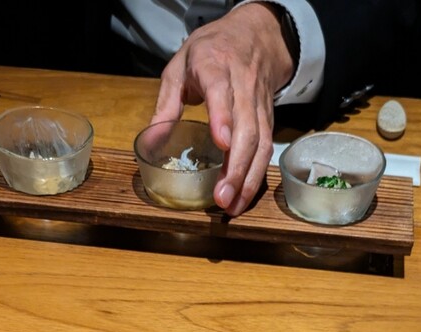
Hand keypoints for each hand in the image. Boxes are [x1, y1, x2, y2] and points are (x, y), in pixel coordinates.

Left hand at [151, 3, 294, 216]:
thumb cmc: (211, 52)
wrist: (256, 36)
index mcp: (215, 66)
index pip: (221, 91)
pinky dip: (257, 176)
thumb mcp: (179, 67)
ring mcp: (259, 105)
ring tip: (233, 206)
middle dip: (236, 167)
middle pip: (247, 130)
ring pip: (261, 144)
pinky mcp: (269, 119)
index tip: (222, 143)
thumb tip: (151, 142)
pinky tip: (244, 196)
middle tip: (222, 198)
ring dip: (249, 179)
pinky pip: (266, 149)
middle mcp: (243, 86)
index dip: (223, 117)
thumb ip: (166, 105)